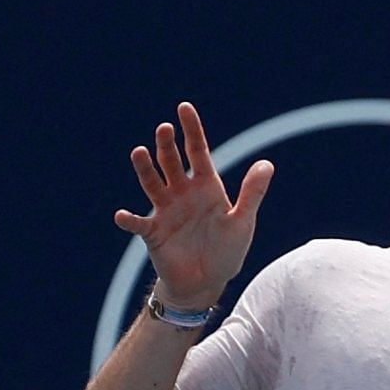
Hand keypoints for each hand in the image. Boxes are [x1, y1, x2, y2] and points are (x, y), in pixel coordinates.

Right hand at [113, 102, 273, 308]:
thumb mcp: (242, 222)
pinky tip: (122, 216)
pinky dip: (129, 220)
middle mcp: (182, 193)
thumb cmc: (227, 251)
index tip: (184, 107)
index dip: (192, 130)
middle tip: (164, 129)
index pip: (198, 152)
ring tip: (139, 152)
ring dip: (145, 169)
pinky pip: (138, 223)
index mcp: (206, 187)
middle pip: (172, 163)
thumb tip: (267, 164)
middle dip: (167, 146)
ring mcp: (165, 211)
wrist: (207, 282)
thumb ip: (251, 194)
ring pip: (152, 184)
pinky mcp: (153, 232)